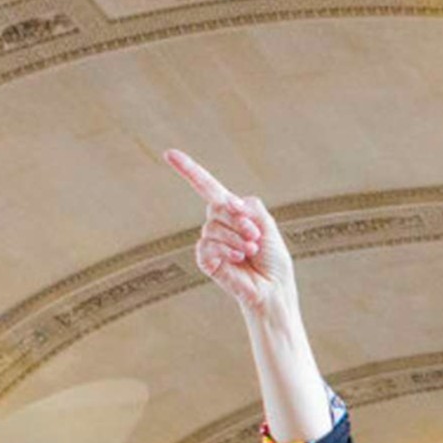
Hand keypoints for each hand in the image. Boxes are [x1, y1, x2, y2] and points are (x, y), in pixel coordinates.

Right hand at [166, 148, 294, 317]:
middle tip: (256, 237)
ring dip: (236, 239)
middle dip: (239, 220)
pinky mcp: (206, 261)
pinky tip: (238, 261)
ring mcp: (211, 243)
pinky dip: (226, 251)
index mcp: (232, 212)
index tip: (169, 153)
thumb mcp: (267, 224)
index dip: (189, 170)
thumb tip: (228, 203)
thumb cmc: (273, 260)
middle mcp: (218, 224)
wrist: (273, 288)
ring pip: (212, 227)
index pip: (206, 187)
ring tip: (251, 252)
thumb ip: (249, 206)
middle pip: (216, 206)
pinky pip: (207, 246)